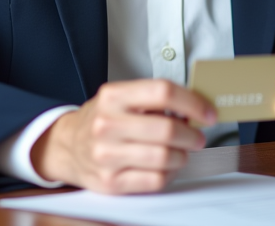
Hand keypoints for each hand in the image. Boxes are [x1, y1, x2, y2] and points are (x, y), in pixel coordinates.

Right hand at [30, 79, 216, 193]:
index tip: (207, 113)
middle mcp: (107, 124)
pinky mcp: (110, 182)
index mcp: (113, 96)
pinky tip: (167, 167)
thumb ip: (153, 99)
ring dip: (182, 156)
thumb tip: (195, 106)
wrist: (66, 146)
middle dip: (192, 135)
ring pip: (165, 157)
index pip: (162, 92)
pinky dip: (169, 174)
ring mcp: (107, 155)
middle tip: (197, 137)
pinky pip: (156, 180)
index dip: (193, 102)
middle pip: (167, 129)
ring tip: (181, 152)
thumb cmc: (102, 120)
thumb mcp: (120, 98)